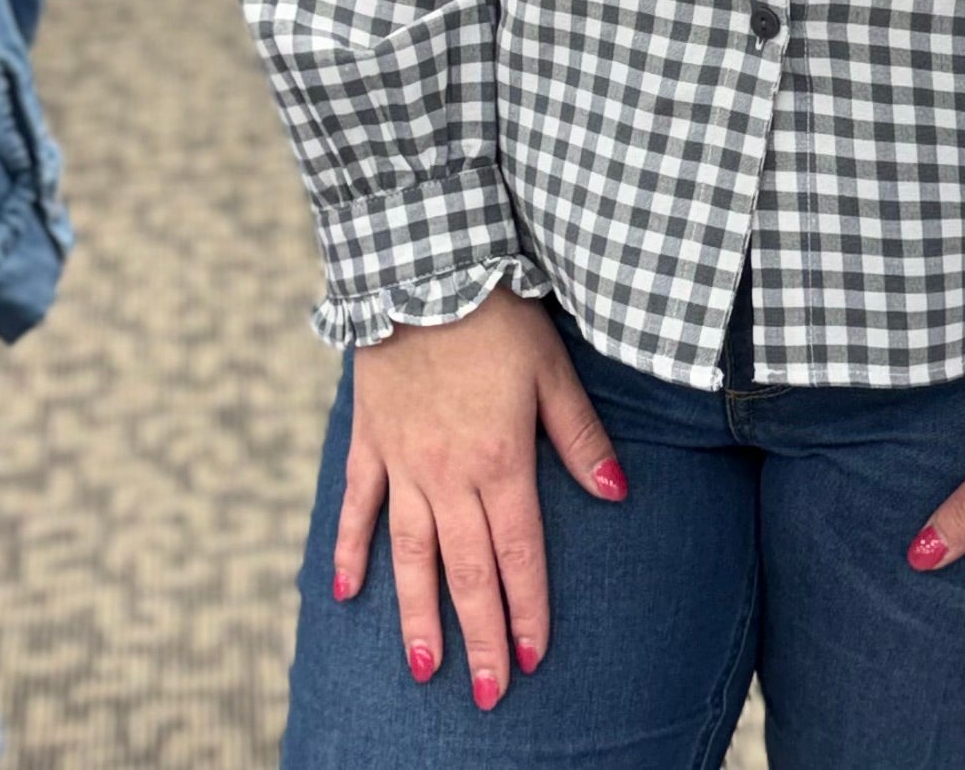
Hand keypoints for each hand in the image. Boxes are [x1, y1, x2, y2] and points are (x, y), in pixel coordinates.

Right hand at [333, 282, 629, 708]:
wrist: (424, 269)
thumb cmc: (499, 317)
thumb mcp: (553, 371)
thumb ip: (581, 439)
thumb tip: (618, 495)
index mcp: (500, 460)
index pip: (518, 553)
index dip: (528, 608)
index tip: (535, 658)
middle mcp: (448, 475)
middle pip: (465, 572)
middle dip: (480, 637)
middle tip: (490, 696)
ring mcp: (402, 464)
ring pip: (411, 557)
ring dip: (418, 616)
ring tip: (426, 670)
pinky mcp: (368, 444)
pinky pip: (356, 510)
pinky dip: (350, 553)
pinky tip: (345, 595)